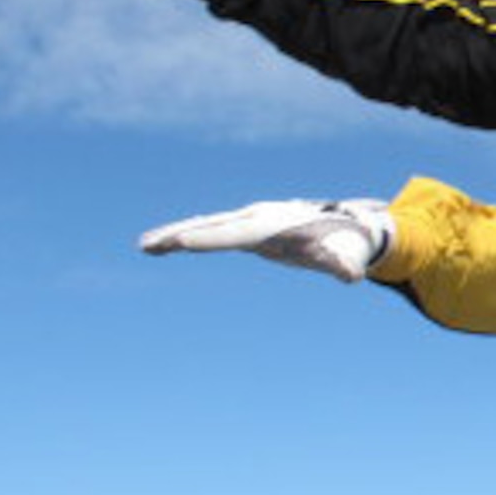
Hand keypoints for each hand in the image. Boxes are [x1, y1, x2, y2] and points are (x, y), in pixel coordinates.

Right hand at [140, 199, 394, 282]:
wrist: (349, 224)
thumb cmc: (346, 244)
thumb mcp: (346, 256)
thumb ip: (344, 265)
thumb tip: (351, 276)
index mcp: (275, 225)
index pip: (238, 234)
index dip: (212, 239)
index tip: (183, 242)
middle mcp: (258, 218)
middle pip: (214, 226)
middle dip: (182, 234)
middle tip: (150, 244)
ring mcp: (251, 221)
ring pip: (208, 226)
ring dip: (176, 234)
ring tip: (144, 246)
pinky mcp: (248, 228)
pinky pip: (213, 231)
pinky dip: (189, 236)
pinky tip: (162, 245)